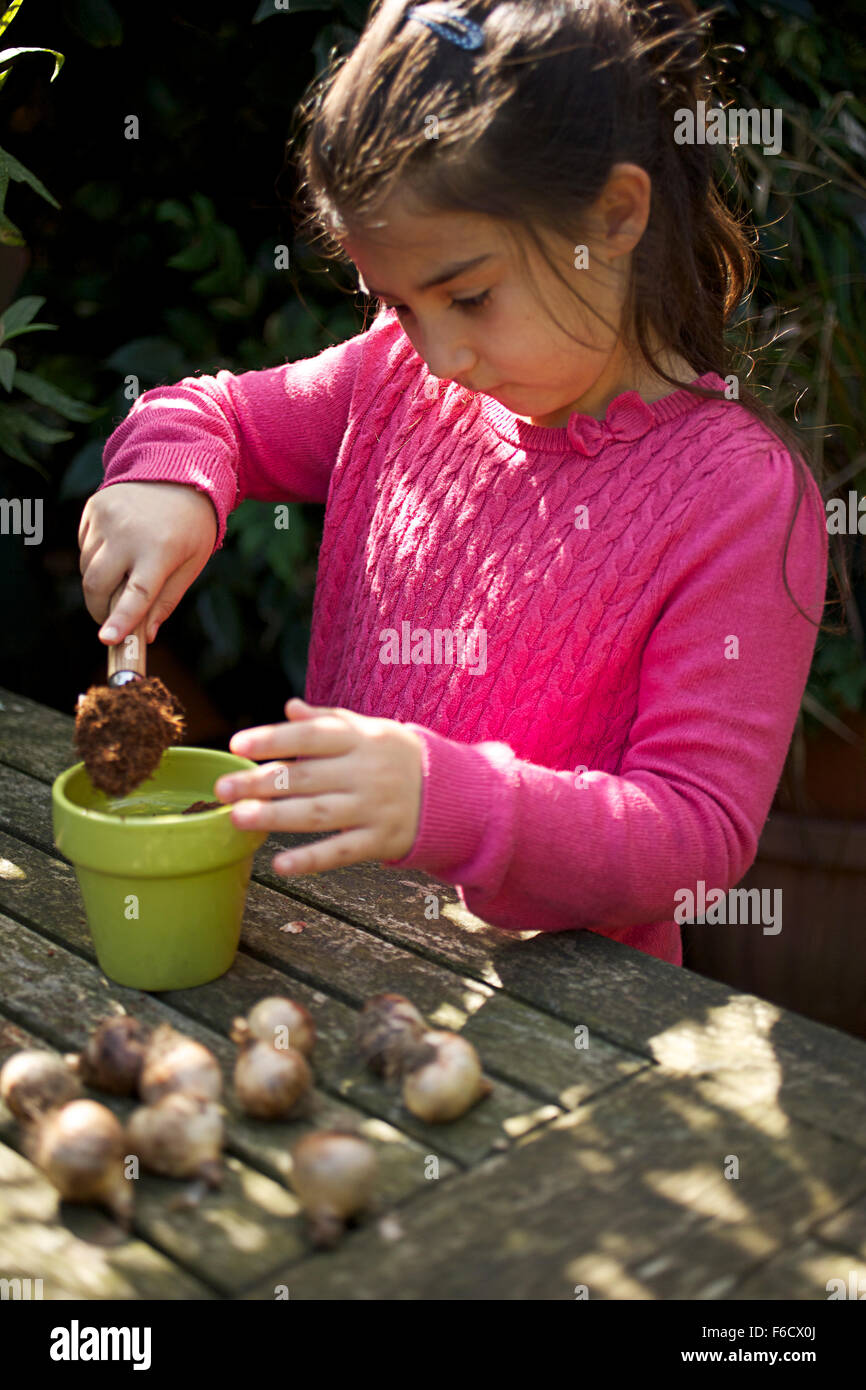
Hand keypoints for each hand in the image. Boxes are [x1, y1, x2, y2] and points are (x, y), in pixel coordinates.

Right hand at [78, 481, 217, 643]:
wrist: (178, 469)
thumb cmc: (191, 525)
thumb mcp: (192, 563)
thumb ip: (167, 600)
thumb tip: (147, 636)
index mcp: (161, 549)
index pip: (137, 593)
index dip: (121, 619)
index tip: (106, 639)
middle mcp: (129, 532)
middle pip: (97, 585)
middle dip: (99, 610)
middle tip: (109, 621)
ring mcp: (107, 518)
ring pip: (87, 568)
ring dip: (99, 583)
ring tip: (124, 572)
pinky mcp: (93, 507)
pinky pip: (85, 546)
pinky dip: (96, 558)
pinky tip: (119, 547)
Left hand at [215, 698, 423, 876]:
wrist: (456, 794)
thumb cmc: (399, 758)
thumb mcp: (371, 731)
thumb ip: (329, 721)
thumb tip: (288, 708)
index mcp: (362, 739)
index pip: (311, 736)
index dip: (274, 739)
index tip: (237, 745)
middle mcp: (367, 772)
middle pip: (307, 777)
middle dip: (261, 783)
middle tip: (221, 789)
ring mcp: (375, 808)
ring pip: (319, 814)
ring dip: (276, 817)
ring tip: (238, 819)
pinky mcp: (382, 842)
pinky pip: (342, 852)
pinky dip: (312, 859)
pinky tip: (280, 865)